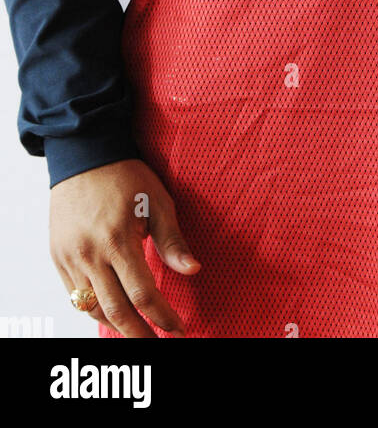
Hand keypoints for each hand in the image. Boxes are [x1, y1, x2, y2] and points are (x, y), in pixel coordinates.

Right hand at [50, 158, 199, 337]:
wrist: (83, 157)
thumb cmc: (125, 176)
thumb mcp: (156, 200)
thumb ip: (172, 239)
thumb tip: (193, 270)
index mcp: (118, 240)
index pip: (143, 293)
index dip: (163, 317)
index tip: (179, 329)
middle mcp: (91, 255)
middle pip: (116, 311)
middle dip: (140, 335)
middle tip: (158, 345)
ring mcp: (71, 259)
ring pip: (93, 309)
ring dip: (117, 327)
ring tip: (138, 333)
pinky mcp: (59, 258)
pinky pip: (76, 297)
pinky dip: (95, 310)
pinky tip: (113, 313)